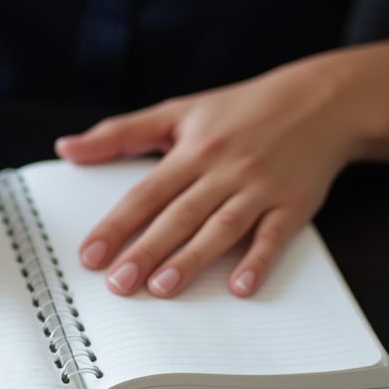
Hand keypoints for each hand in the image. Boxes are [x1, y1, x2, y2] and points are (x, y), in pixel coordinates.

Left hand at [55, 59, 368, 296]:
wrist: (323, 100)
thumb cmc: (242, 110)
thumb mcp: (179, 111)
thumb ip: (120, 134)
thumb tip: (65, 148)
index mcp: (192, 150)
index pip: (146, 193)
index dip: (117, 225)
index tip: (90, 256)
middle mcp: (224, 169)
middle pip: (178, 215)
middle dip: (147, 250)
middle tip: (119, 285)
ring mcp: (260, 188)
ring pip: (221, 228)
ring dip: (192, 259)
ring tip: (163, 288)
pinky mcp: (294, 204)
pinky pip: (274, 236)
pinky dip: (258, 261)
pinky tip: (240, 287)